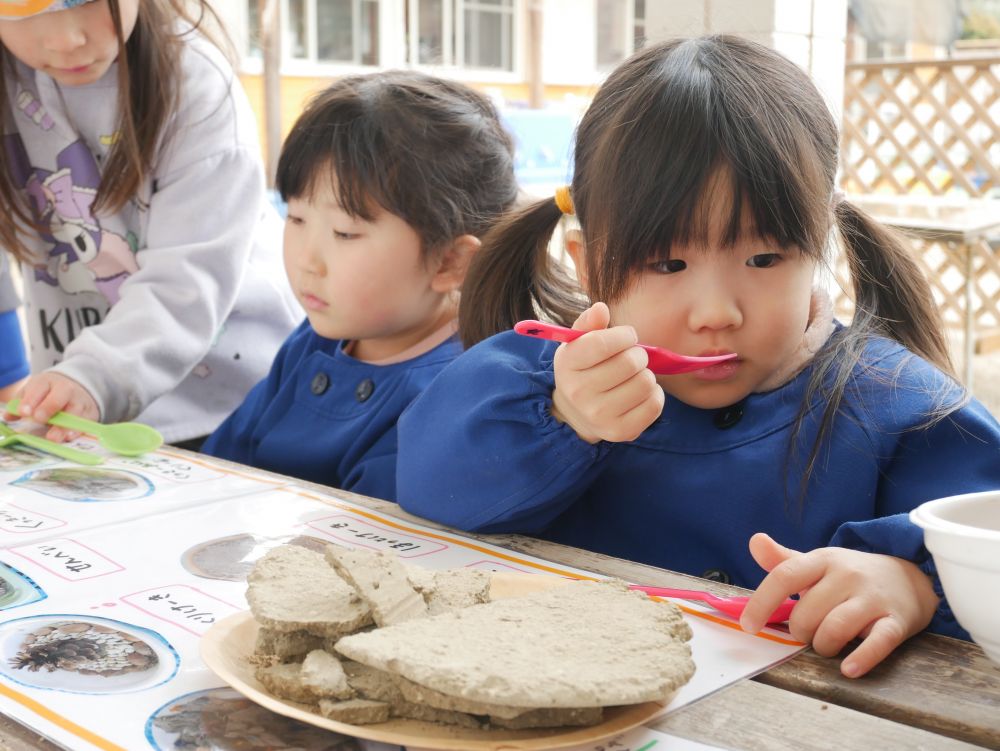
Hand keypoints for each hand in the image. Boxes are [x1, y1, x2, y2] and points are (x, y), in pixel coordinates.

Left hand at [4, 372, 98, 441]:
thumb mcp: (33, 392)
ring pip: (75, 412)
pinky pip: (85, 422)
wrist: (77, 389)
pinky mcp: (90, 413)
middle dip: (49, 407)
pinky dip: (77, 431)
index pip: (39, 389)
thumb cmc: (49, 394)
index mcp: (48, 382)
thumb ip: (20, 403)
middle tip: (39, 419)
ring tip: (53, 437)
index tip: (24, 412)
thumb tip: (8, 416)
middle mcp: (66, 389)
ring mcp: (80, 401)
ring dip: (64, 425)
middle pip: (60, 397)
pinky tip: (69, 437)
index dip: (31, 400)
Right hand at [550, 302, 663, 443]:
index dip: (624, 335)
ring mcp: (599, 415)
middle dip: (638, 354)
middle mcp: (579, 392)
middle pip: (631, 363)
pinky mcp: (620, 432)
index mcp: (567, 364)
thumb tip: (601, 308)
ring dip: (646, 374)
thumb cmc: (584, 368)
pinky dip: (654, 395)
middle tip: (633, 358)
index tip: (627, 337)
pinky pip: (655, 405)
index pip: (604, 343)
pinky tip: (640, 394)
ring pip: (646, 383)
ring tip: (634, 376)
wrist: (577, 412)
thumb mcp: (579, 343)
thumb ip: (589, 322)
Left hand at [740, 533, 937, 677]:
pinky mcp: (896, 621)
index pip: (784, 577)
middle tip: (808, 633)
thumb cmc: (850, 576)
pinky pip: (878, 643)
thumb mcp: (818, 563)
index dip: (762, 603)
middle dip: (801, 632)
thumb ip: (783, 560)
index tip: (749, 626)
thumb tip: (754, 541)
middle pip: (807, 613)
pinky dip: (861, 659)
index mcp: (822, 560)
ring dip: (824, 646)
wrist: (909, 576)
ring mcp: (872, 598)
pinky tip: (849, 669)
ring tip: (827, 645)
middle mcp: (847, 575)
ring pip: (835, 629)